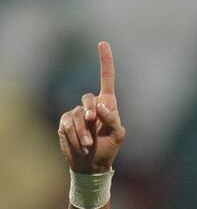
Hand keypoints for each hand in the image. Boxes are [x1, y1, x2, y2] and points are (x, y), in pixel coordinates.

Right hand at [58, 41, 125, 173]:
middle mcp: (92, 106)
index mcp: (108, 105)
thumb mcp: (117, 135)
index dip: (105, 62)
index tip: (102, 43)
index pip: (106, 79)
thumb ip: (112, 119)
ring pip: (77, 115)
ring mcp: (77, 113)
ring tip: (89, 145)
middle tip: (91, 122)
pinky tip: (82, 146)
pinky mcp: (66, 122)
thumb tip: (101, 105)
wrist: (91, 165)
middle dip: (89, 111)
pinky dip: (76, 136)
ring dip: (83, 132)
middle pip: (87, 98)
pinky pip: (68, 124)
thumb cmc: (108, 149)